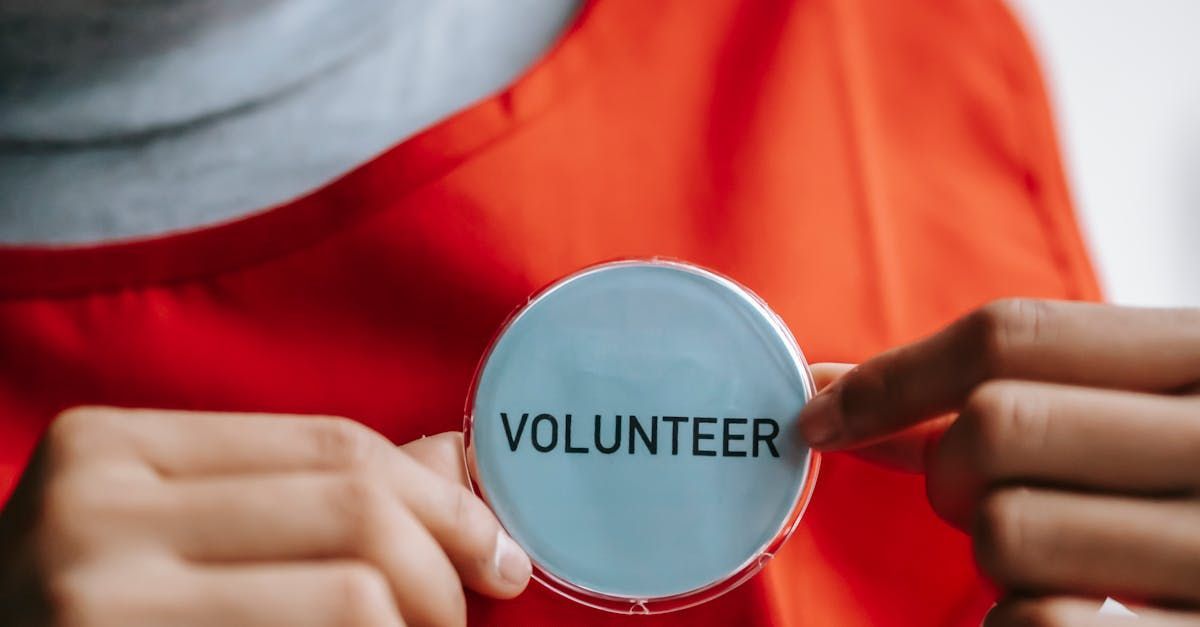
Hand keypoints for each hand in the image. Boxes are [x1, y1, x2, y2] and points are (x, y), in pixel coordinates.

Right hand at [0, 407, 529, 626]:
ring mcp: (98, 606)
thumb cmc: (102, 610)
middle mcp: (89, 516)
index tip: (497, 552)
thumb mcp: (179, 531)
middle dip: (444, 571)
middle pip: (357, 514)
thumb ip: (309, 492)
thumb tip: (456, 460)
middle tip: (462, 617)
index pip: (335, 448)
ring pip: (357, 598)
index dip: (443, 501)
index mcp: (112, 449)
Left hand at [800, 300, 1199, 625]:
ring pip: (1006, 530)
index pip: (1010, 335)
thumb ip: (1021, 392)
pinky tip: (1054, 611)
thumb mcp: (1146, 409)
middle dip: (949, 471)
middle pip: (994, 428)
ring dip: (992, 555)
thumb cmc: (1199, 477)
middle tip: (978, 497)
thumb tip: (846, 400)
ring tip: (1050, 558)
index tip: (824, 415)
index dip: (892, 377)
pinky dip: (1013, 623)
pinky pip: (1042, 626)